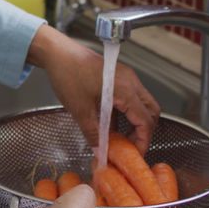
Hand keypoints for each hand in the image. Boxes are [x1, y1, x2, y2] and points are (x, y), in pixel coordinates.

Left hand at [26, 25, 159, 153]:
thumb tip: (101, 152)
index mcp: (125, 90)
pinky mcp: (118, 77)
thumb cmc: (68, 75)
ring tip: (121, 138)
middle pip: (151, 112)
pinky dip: (127, 113)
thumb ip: (93, 134)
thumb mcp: (80, 110)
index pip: (145, 121)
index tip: (134, 155)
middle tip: (131, 147)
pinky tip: (112, 124)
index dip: (143, 141)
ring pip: (143, 104)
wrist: (57, 53)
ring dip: (136, 122)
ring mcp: (126, 78)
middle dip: (144, 132)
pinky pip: (131, 98)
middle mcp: (131, 82)